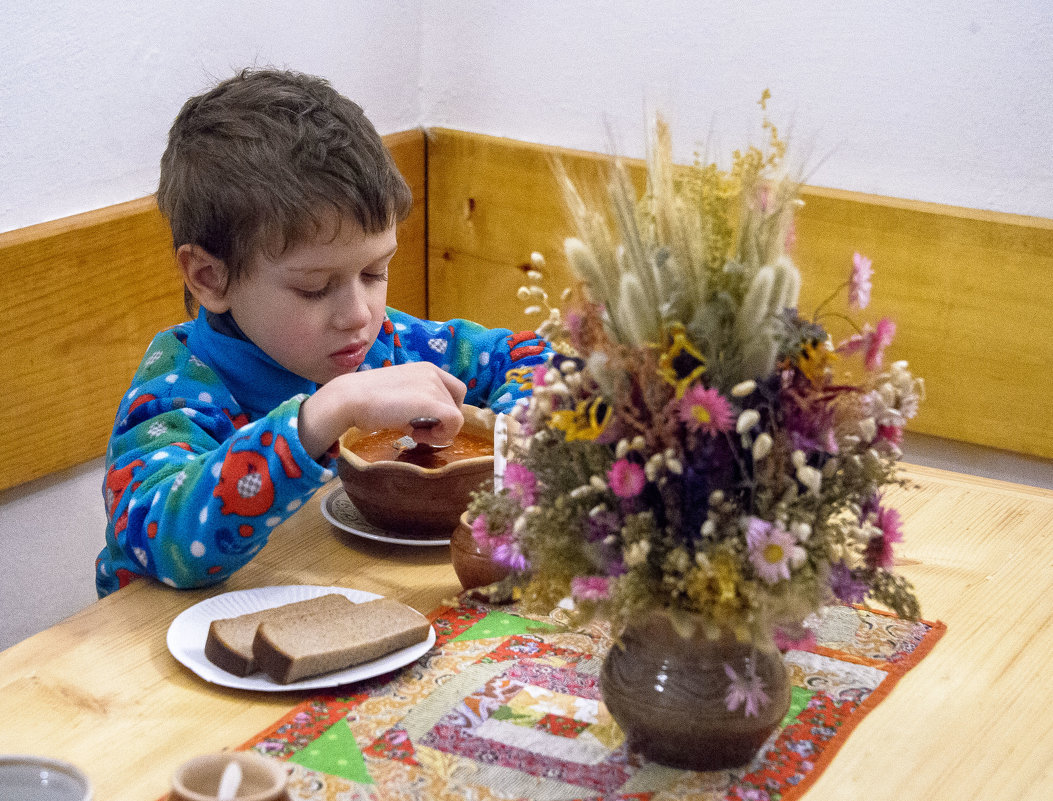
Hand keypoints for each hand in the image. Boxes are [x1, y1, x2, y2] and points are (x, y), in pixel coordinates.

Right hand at [297, 363, 466, 458]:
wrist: (350, 398)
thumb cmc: (368, 400)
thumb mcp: (400, 394)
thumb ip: (418, 403)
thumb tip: (430, 424)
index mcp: (427, 368)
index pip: (455, 391)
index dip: (444, 409)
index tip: (422, 420)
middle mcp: (433, 373)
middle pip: (455, 405)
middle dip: (439, 422)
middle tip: (414, 429)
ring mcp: (433, 386)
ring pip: (455, 416)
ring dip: (436, 431)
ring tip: (410, 431)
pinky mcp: (432, 403)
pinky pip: (455, 422)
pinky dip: (441, 435)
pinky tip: (416, 435)